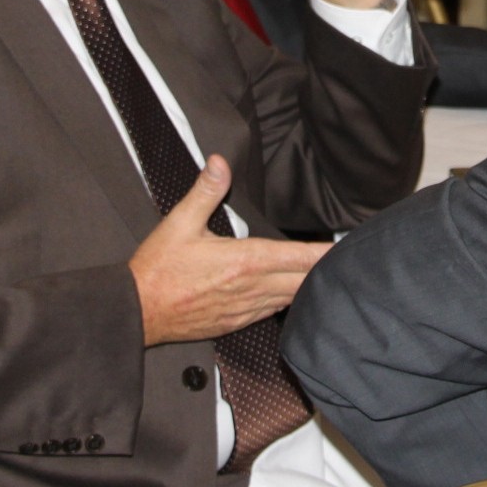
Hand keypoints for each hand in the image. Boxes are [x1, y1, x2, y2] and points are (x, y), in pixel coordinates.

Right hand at [128, 154, 330, 346]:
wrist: (139, 311)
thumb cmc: (158, 268)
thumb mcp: (179, 222)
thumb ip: (205, 192)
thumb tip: (219, 163)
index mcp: (244, 261)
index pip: (299, 257)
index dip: (325, 253)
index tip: (346, 248)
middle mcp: (251, 288)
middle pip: (304, 282)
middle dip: (325, 271)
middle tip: (346, 261)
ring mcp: (246, 309)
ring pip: (292, 300)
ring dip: (309, 287)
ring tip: (325, 276)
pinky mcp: (236, 322)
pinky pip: (273, 312)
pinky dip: (288, 301)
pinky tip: (289, 293)